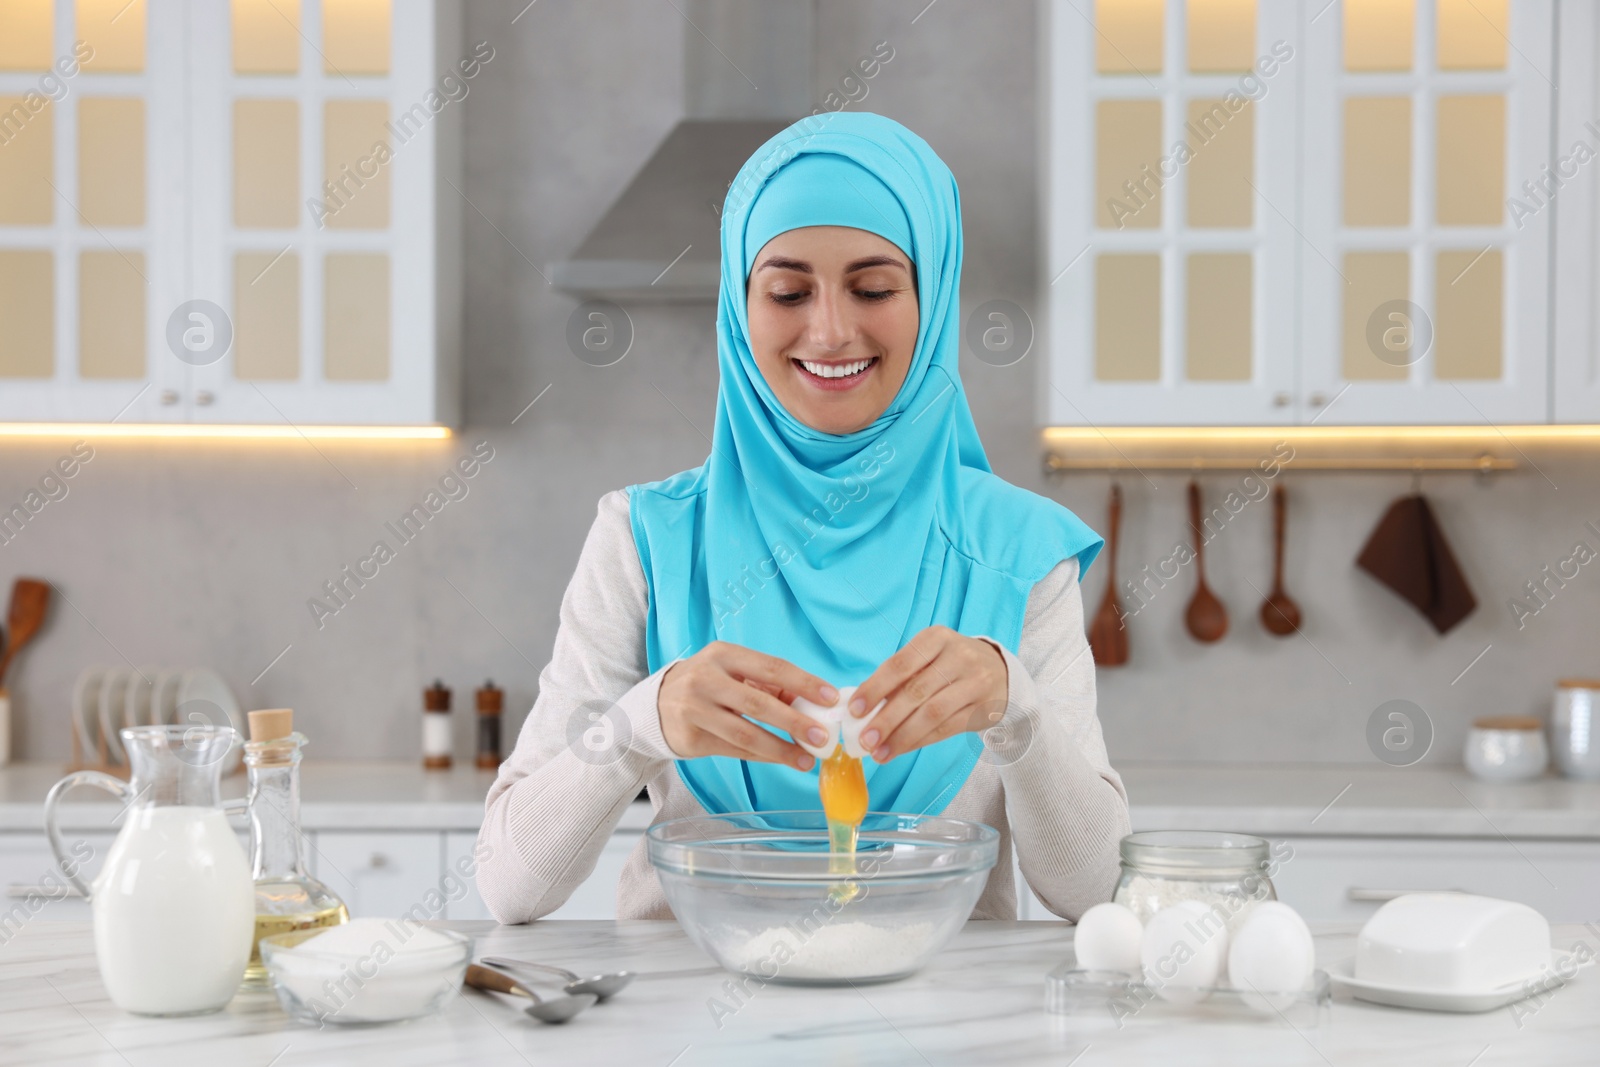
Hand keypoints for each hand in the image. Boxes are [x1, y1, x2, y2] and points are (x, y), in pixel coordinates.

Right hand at [658, 641, 838, 769]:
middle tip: (822, 737)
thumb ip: (768, 686)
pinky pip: (734, 750)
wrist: (657, 705)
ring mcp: (695, 709)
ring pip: (746, 734)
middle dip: (795, 722)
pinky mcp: (691, 737)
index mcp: (724, 654)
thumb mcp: (732, 672)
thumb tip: (812, 705)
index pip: (772, 667)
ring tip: (805, 759)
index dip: (804, 683)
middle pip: (759, 703)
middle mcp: (707, 679)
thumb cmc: (708, 685)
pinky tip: (781, 759)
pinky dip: (762, 757)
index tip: (831, 698)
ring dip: (780, 749)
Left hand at [848, 626, 1008, 761]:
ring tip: (880, 753)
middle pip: (915, 692)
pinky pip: (947, 728)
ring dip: (902, 736)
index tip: (854, 710)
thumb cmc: (950, 664)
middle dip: (886, 719)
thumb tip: (862, 708)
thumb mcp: (928, 657)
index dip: (875, 688)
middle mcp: (958, 656)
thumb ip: (900, 677)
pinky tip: (901, 749)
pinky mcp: (984, 707)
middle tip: (865, 740)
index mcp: (936, 638)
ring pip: (932, 714)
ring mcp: (975, 682)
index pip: (900, 664)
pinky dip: (920, 741)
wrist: (1000, 671)